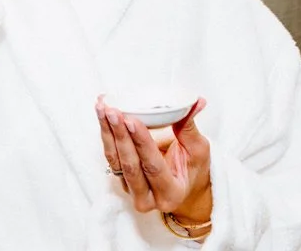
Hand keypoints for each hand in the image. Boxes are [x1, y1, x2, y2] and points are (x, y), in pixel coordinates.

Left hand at [97, 96, 211, 226]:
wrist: (184, 186)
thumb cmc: (193, 168)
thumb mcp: (198, 150)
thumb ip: (190, 127)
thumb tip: (196, 101)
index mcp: (171, 193)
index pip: (153, 166)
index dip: (141, 143)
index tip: (131, 121)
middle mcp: (148, 198)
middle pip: (129, 165)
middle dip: (119, 135)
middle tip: (112, 111)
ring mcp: (131, 190)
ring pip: (115, 160)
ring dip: (107, 132)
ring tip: (103, 109)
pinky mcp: (121, 179)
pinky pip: (111, 156)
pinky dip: (106, 134)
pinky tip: (102, 115)